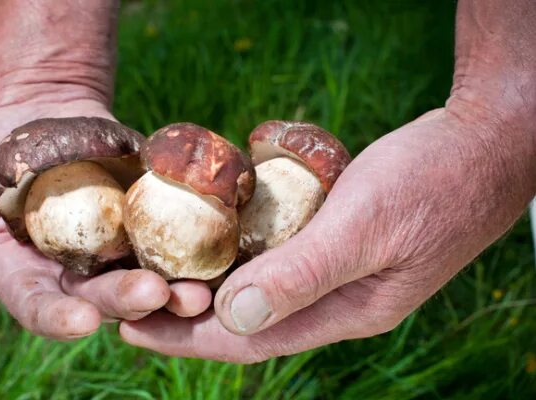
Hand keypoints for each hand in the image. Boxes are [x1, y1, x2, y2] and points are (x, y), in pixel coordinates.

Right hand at [0, 98, 210, 337]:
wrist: (46, 112)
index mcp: (27, 276)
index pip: (41, 305)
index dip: (59, 315)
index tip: (80, 320)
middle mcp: (75, 273)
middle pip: (102, 297)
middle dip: (126, 301)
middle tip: (155, 295)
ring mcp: (116, 250)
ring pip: (144, 277)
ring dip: (173, 289)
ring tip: (197, 291)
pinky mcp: (148, 222)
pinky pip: (173, 239)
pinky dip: (194, 248)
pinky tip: (217, 254)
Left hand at [119, 104, 535, 361]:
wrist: (482, 144)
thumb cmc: (433, 181)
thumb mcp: (368, 224)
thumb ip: (305, 273)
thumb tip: (233, 317)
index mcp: (347, 311)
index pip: (252, 340)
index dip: (187, 338)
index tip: (131, 328)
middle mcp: (336, 299)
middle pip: (247, 319)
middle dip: (186, 316)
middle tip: (127, 301)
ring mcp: (337, 269)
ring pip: (259, 288)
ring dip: (208, 285)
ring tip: (155, 274)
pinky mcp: (336, 238)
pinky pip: (275, 256)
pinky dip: (239, 253)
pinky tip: (211, 239)